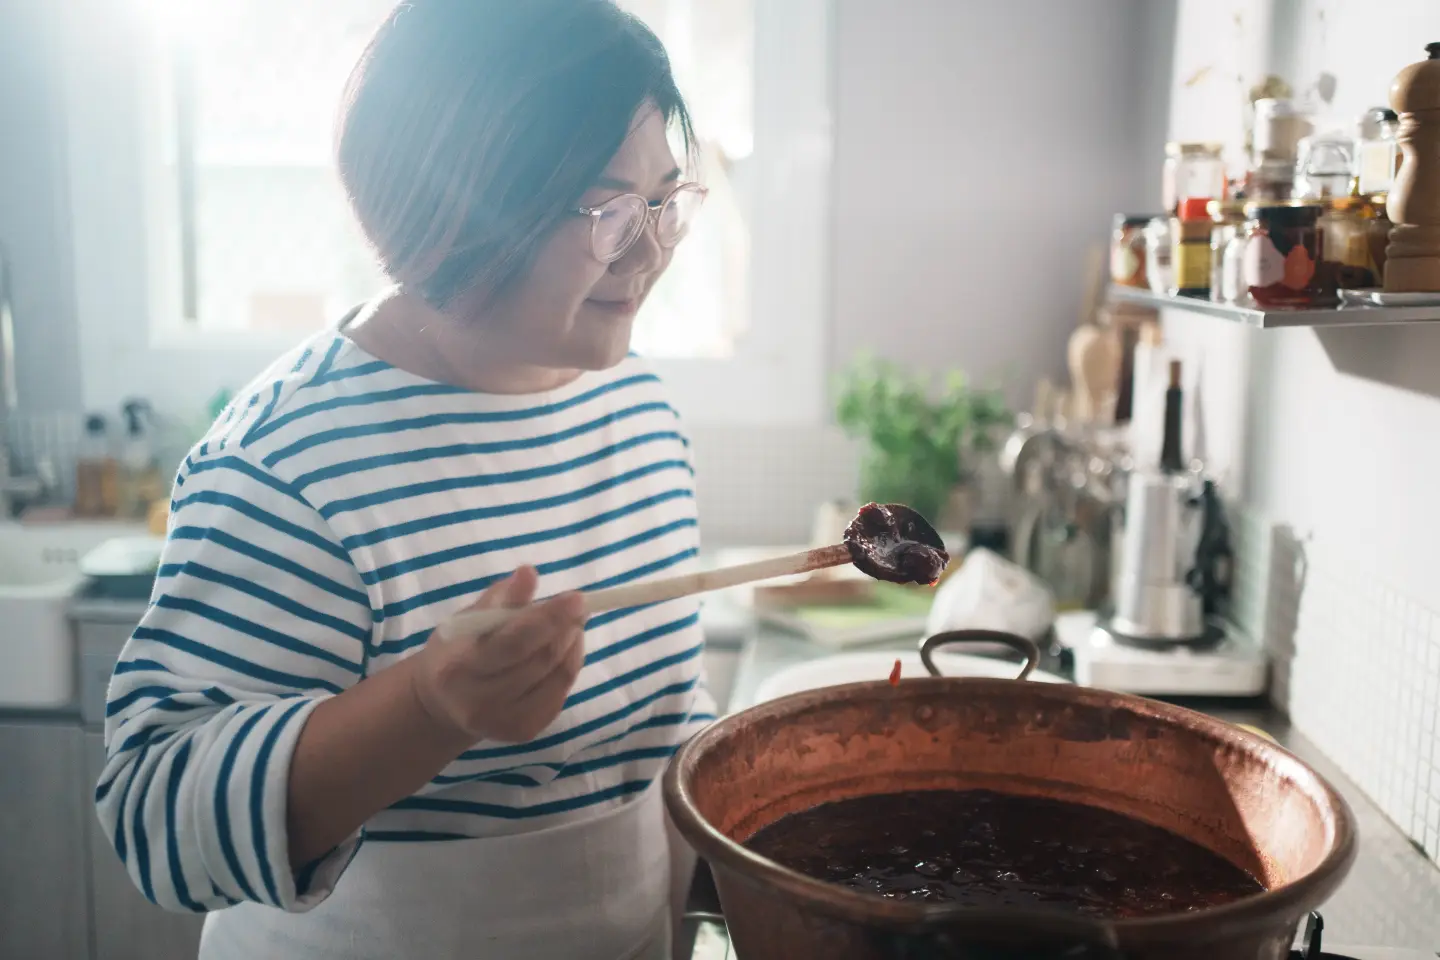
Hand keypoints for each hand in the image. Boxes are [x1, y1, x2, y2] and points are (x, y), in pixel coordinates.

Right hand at [409, 566, 586, 743]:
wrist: (442, 705)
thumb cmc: (459, 649)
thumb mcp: (469, 618)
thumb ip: (501, 598)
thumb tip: (529, 573)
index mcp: (459, 667)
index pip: (513, 642)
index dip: (548, 618)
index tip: (576, 596)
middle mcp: (479, 702)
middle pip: (540, 661)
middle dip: (566, 628)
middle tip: (578, 605)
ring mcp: (503, 722)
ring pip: (556, 676)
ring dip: (572, 644)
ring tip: (571, 624)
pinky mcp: (523, 731)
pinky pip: (560, 693)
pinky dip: (569, 666)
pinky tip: (564, 650)